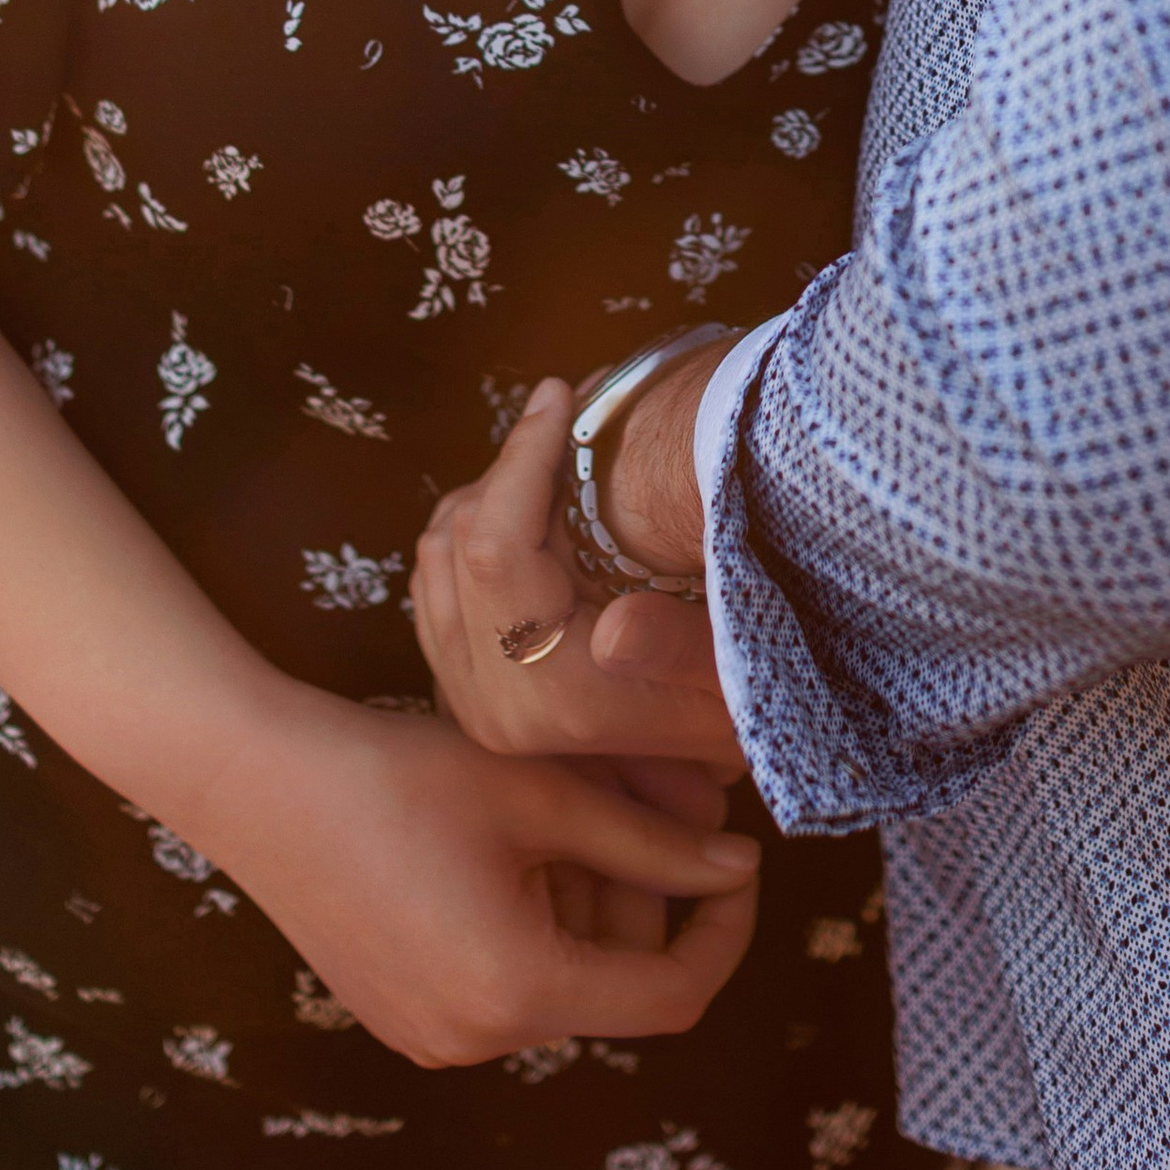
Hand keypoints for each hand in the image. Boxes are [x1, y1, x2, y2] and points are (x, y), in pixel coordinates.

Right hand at [187, 674, 758, 1064]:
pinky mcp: (407, 1018)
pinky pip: (508, 982)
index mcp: (519, 989)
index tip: (738, 859)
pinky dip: (534, 919)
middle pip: (615, 980)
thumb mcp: (540, 796)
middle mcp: (479, 1039)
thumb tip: (738, 867)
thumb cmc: (400, 775)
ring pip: (565, 976)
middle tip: (630, 791)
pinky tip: (503, 842)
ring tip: (553, 807)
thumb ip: (650, 841)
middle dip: (642, 891)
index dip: (724, 930)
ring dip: (586, 899)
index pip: (673, 995)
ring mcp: (436, 1039)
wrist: (262, 784)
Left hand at [413, 377, 739, 770]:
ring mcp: (465, 697)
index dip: (521, 459)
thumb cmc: (734, 705)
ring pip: (435, 553)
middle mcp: (487, 703)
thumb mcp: (731, 677)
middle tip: (570, 416)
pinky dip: (473, 528)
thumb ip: (679, 653)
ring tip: (557, 457)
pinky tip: (532, 509)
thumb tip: (614, 626)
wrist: (701, 776)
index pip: (492, 549)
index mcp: (543, 697)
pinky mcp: (461, 685)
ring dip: (489, 493)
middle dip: (509, 465)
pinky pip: (435, 579)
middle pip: (454, 541)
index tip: (560, 393)